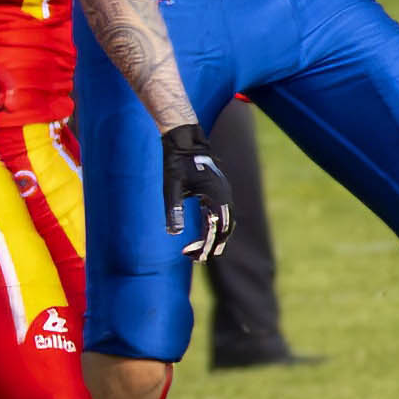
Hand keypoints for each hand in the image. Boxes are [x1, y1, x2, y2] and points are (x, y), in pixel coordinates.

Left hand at [160, 123, 234, 260]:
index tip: (193, 256)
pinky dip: (217, 227)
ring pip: (227, 223)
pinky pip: (224, 214)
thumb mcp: (172, 187)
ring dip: (215, 238)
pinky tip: (204, 233)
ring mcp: (225, 193)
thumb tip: (174, 233)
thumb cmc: (177, 163)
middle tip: (195, 258)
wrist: (186, 140)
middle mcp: (225, 196)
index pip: (216, 227)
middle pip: (225, 228)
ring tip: (200, 250)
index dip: (205, 244)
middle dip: (211, 245)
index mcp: (216, 195)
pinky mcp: (221, 192)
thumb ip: (174, 209)